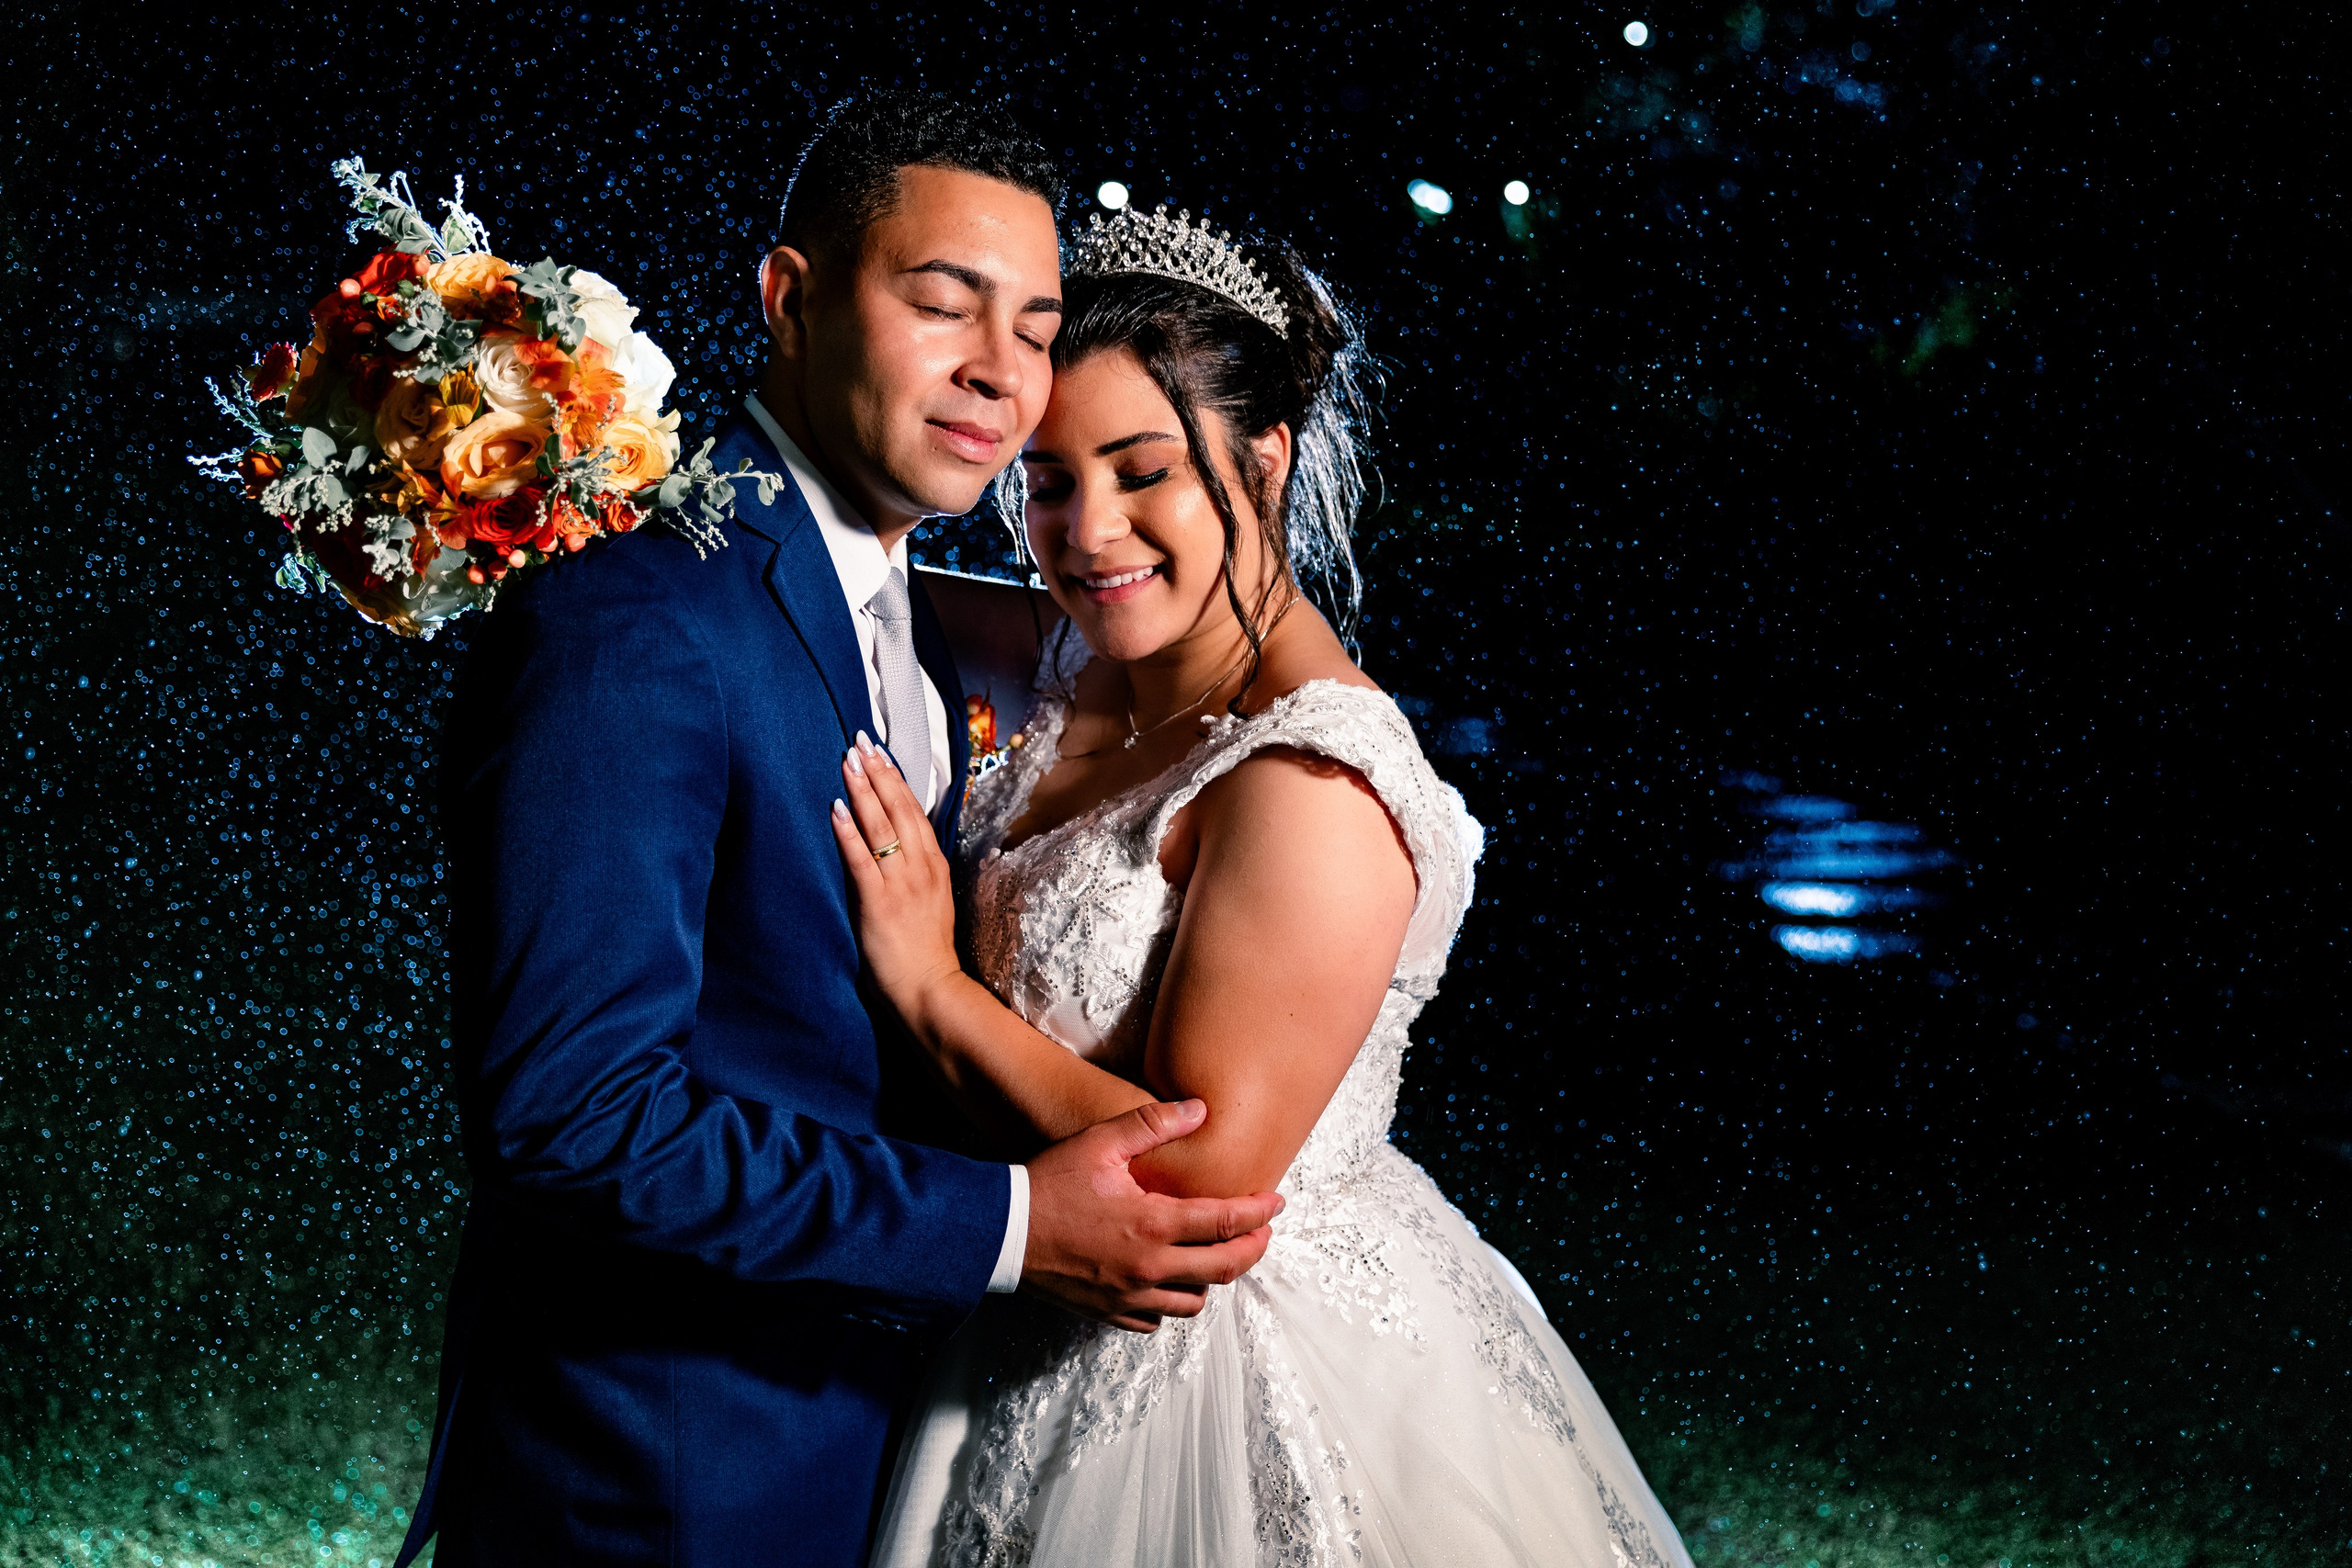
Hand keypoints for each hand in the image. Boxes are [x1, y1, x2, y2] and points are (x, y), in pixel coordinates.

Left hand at [831, 732, 962, 1012]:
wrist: (931, 987)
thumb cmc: (927, 950)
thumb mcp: (932, 901)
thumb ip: (917, 872)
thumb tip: (899, 848)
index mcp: (935, 865)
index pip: (915, 811)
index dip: (896, 780)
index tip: (881, 753)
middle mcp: (921, 867)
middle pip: (899, 809)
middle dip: (878, 772)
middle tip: (861, 742)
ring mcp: (901, 883)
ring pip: (881, 826)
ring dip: (863, 790)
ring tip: (847, 761)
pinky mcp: (879, 901)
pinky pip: (862, 859)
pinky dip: (848, 831)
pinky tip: (836, 808)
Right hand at [1021, 1099, 1284, 1332]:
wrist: (1001, 1233)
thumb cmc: (1049, 1185)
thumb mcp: (1100, 1143)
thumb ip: (1153, 1124)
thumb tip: (1201, 1110)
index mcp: (1152, 1223)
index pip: (1226, 1222)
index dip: (1259, 1213)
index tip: (1276, 1203)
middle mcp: (1148, 1267)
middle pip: (1224, 1268)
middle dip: (1252, 1249)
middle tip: (1262, 1232)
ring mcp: (1130, 1296)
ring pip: (1194, 1301)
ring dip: (1212, 1279)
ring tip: (1214, 1255)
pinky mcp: (1109, 1313)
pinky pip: (1156, 1321)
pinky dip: (1171, 1303)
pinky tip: (1168, 1281)